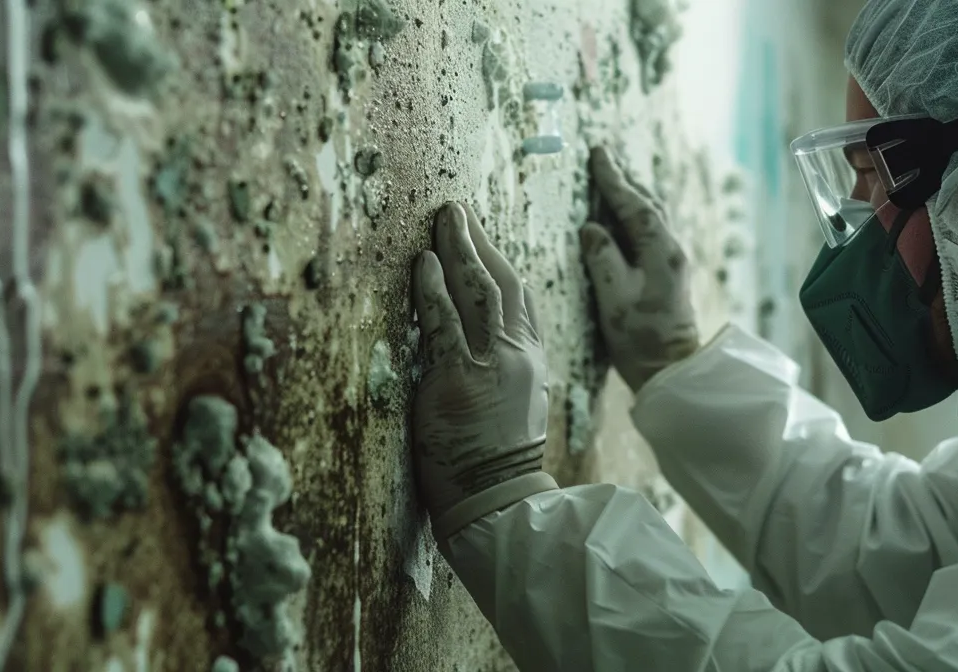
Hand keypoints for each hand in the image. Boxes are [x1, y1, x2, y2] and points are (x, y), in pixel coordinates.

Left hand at [410, 202, 558, 539]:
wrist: (498, 500)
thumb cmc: (498, 464)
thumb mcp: (516, 410)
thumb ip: (503, 374)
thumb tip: (479, 352)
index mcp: (532, 362)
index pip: (522, 301)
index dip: (501, 265)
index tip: (483, 240)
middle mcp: (518, 356)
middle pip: (503, 283)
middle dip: (480, 242)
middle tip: (459, 211)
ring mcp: (491, 364)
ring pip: (478, 291)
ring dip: (459, 249)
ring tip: (444, 219)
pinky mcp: (458, 378)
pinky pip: (444, 322)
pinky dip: (433, 289)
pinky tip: (424, 263)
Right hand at [580, 147, 700, 390]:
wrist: (671, 369)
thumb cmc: (640, 337)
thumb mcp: (613, 297)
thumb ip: (601, 257)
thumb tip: (591, 228)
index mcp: (660, 251)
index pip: (634, 205)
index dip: (613, 179)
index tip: (597, 153)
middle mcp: (671, 251)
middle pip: (648, 206)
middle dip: (624, 182)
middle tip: (602, 161)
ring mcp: (673, 263)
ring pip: (651, 219)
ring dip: (631, 198)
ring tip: (611, 183)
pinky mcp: (668, 275)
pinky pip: (650, 233)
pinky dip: (634, 218)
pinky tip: (623, 221)